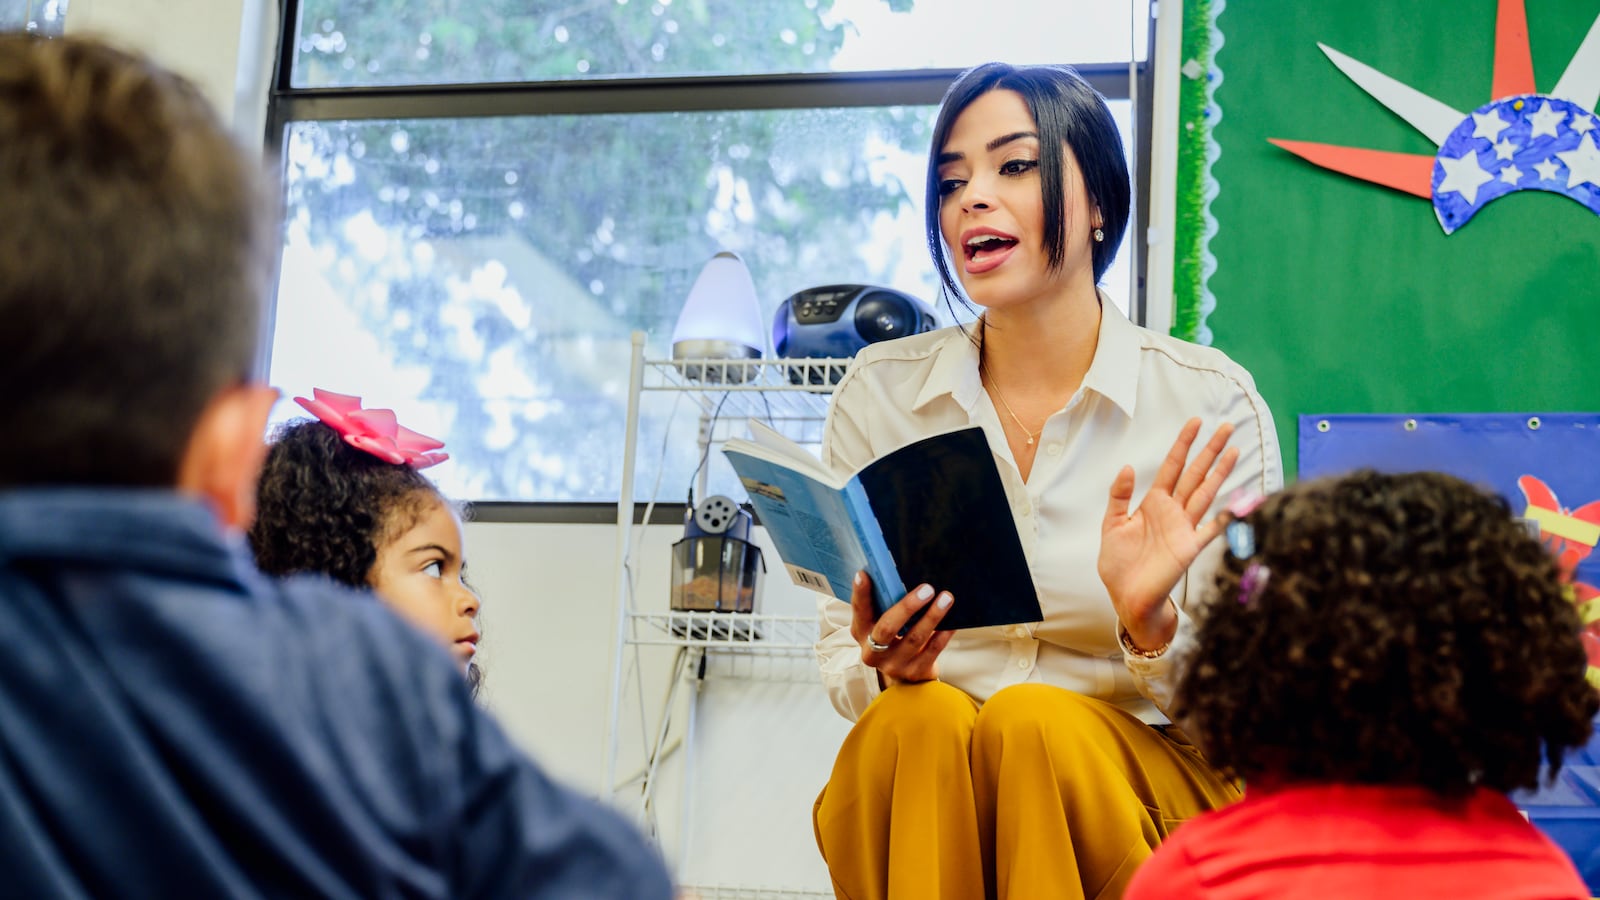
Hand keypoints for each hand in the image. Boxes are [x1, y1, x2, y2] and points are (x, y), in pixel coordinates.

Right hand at [850, 571, 954, 684]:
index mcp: (861, 632)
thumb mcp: (881, 623)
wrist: (903, 676)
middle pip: (887, 628)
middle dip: (907, 607)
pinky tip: (952, 622)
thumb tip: (898, 575)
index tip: (863, 574)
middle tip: (927, 589)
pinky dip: (943, 634)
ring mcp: (894, 665)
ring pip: (914, 638)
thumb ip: (884, 604)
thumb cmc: (894, 637)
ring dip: (932, 616)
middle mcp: (873, 652)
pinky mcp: (914, 673)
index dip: (860, 593)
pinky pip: (932, 651)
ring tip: (946, 598)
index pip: (859, 610)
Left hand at [1097, 418, 1237, 648]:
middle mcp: (1173, 511)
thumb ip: (1119, 496)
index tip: (1195, 422)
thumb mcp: (1112, 525)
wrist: (1127, 596)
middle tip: (1226, 426)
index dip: (1184, 444)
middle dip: (1210, 450)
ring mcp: (1184, 528)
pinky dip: (1225, 518)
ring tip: (1234, 450)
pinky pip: (1211, 529)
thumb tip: (1128, 467)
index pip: (1172, 467)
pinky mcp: (1190, 548)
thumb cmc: (1119, 564)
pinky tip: (1238, 503)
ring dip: (1220, 473)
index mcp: (1154, 503)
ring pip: (1206, 493)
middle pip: (1195, 474)